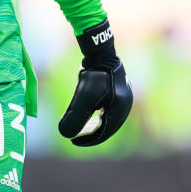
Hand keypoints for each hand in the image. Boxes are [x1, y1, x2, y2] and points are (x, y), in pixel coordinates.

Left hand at [58, 20, 132, 146]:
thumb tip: (64, 134)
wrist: (101, 51)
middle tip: (76, 137)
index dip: (88, 139)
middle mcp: (125, 105)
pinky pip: (107, 107)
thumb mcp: (83, 96)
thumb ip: (75, 116)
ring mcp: (123, 96)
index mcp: (121, 110)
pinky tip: (87, 114)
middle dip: (91, 133)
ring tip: (79, 128)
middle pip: (107, 126)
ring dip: (93, 124)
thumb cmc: (94, 75)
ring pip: (107, 117)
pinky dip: (96, 114)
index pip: (104, 132)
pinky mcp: (118, 89)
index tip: (73, 140)